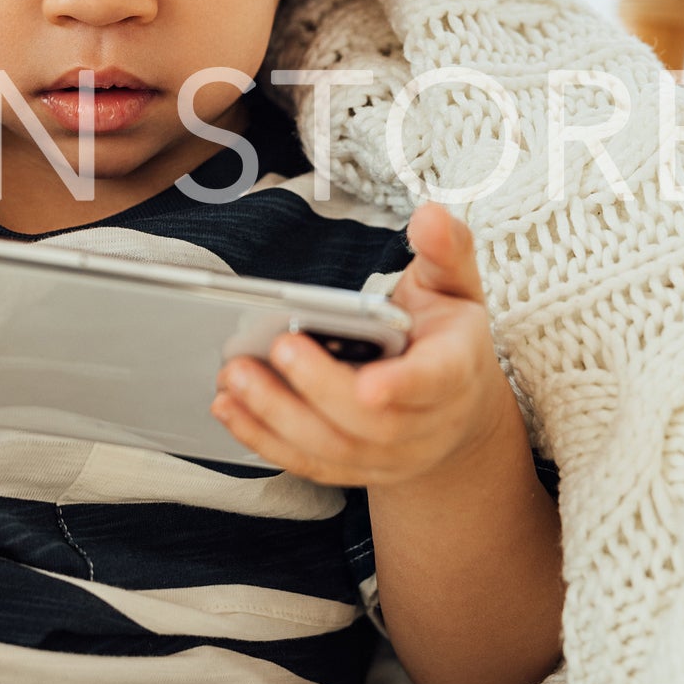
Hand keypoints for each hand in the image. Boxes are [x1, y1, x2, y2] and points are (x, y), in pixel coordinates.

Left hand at [211, 203, 512, 487]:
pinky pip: (308, 464)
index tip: (367, 385)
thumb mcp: (455, 285)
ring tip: (235, 376)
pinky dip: (264, 439)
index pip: (434, 381)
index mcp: (454, 370)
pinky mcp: (354, 469)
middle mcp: (427, 423)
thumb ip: (445, 249)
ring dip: (278, 416)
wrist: (454, 407)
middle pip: (372, 423)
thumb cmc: (443, 334)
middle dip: (318, 388)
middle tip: (276, 347)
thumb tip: (430, 215)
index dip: (402, 387)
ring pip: (334, 450)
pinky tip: (229, 408)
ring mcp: (390, 455)